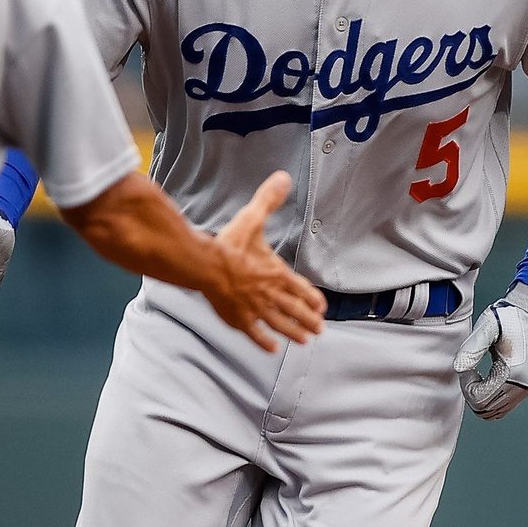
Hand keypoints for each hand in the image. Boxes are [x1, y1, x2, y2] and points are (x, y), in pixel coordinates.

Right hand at [205, 173, 324, 351]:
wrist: (206, 265)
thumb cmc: (229, 244)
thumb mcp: (252, 219)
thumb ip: (268, 200)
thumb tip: (283, 178)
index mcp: (275, 273)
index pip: (300, 288)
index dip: (312, 299)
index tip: (322, 308)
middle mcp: (269, 293)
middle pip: (294, 309)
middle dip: (308, 321)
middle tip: (318, 330)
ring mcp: (255, 308)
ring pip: (279, 323)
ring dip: (293, 332)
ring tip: (304, 341)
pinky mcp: (238, 318)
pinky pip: (254, 333)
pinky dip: (264, 341)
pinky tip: (271, 348)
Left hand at [453, 283, 527, 418]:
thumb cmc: (506, 318)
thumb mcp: (486, 329)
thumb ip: (471, 349)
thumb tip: (459, 369)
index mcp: (513, 374)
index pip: (479, 400)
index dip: (467, 385)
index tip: (468, 367)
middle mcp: (521, 387)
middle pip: (484, 410)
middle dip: (471, 393)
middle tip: (471, 370)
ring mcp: (524, 390)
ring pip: (492, 412)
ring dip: (479, 397)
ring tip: (478, 374)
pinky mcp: (524, 389)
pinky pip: (500, 408)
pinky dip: (488, 398)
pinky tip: (486, 379)